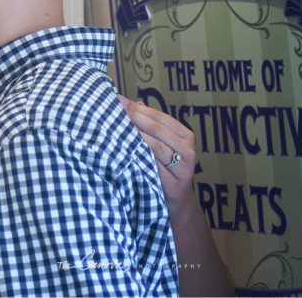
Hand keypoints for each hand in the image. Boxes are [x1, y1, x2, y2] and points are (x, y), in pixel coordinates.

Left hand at [119, 95, 195, 215]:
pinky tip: (122, 150)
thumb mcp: (162, 144)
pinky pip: (152, 167)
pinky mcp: (174, 184)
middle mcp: (188, 151)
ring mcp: (183, 168)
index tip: (118, 100)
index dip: (138, 108)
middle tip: (113, 109)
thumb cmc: (164, 166)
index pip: (161, 118)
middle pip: (157, 130)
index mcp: (186, 136)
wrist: (175, 201)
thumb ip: (150, 124)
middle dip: (133, 118)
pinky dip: (136, 157)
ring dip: (133, 136)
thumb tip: (132, 102)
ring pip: (154, 147)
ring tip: (113, 127)